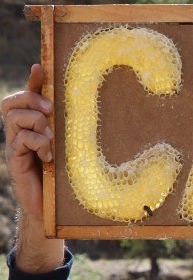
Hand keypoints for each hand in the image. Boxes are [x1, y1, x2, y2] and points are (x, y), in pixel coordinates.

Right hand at [1, 63, 63, 272]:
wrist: (51, 212)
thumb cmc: (66, 182)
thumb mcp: (73, 153)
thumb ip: (74, 135)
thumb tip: (92, 116)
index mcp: (35, 127)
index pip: (28, 96)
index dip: (33, 81)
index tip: (41, 67)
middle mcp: (21, 133)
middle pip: (12, 101)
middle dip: (32, 99)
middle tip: (52, 110)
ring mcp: (16, 146)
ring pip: (14, 117)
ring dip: (36, 122)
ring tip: (52, 138)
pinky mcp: (15, 160)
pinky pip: (19, 139)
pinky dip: (36, 143)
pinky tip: (49, 157)